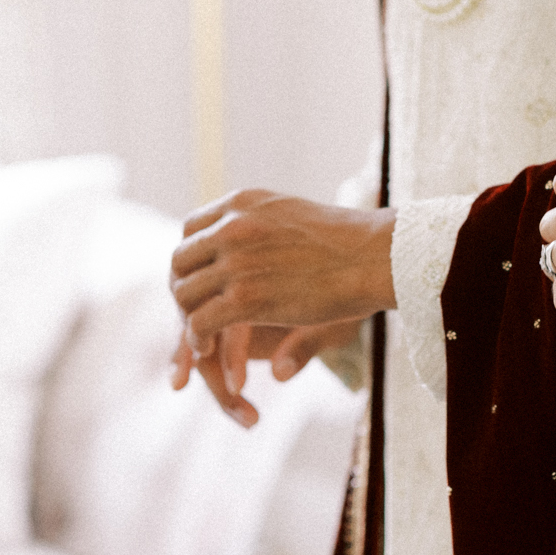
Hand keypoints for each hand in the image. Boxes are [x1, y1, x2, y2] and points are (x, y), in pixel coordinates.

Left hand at [168, 189, 392, 422]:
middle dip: (184, 292)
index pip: (190, 230)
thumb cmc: (345, 242)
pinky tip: (210, 351)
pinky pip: (199, 323)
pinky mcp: (245, 297)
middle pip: (180, 261)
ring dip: (188, 320)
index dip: (190, 260)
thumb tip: (235, 235)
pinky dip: (197, 341)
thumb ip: (257, 224)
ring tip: (202, 339)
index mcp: (242, 203)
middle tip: (197, 316)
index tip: (202, 284)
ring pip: (184, 294)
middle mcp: (233, 226)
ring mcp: (236, 261)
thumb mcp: (288, 216)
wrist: (375, 257)